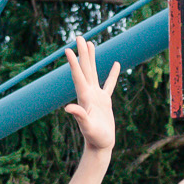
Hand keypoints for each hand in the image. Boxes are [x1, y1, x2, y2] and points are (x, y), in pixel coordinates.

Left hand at [63, 34, 119, 159]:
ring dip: (91, 58)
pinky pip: (109, 84)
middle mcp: (88, 94)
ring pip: (94, 72)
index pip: (78, 76)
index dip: (73, 63)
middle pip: (85, 69)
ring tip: (90, 44)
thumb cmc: (94, 138)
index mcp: (84, 97)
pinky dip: (112, 74)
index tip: (68, 49)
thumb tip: (68, 108)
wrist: (100, 146)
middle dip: (82, 53)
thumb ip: (79, 116)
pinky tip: (115, 64)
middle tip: (79, 37)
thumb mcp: (87, 127)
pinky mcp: (105, 101)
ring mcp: (96, 96)